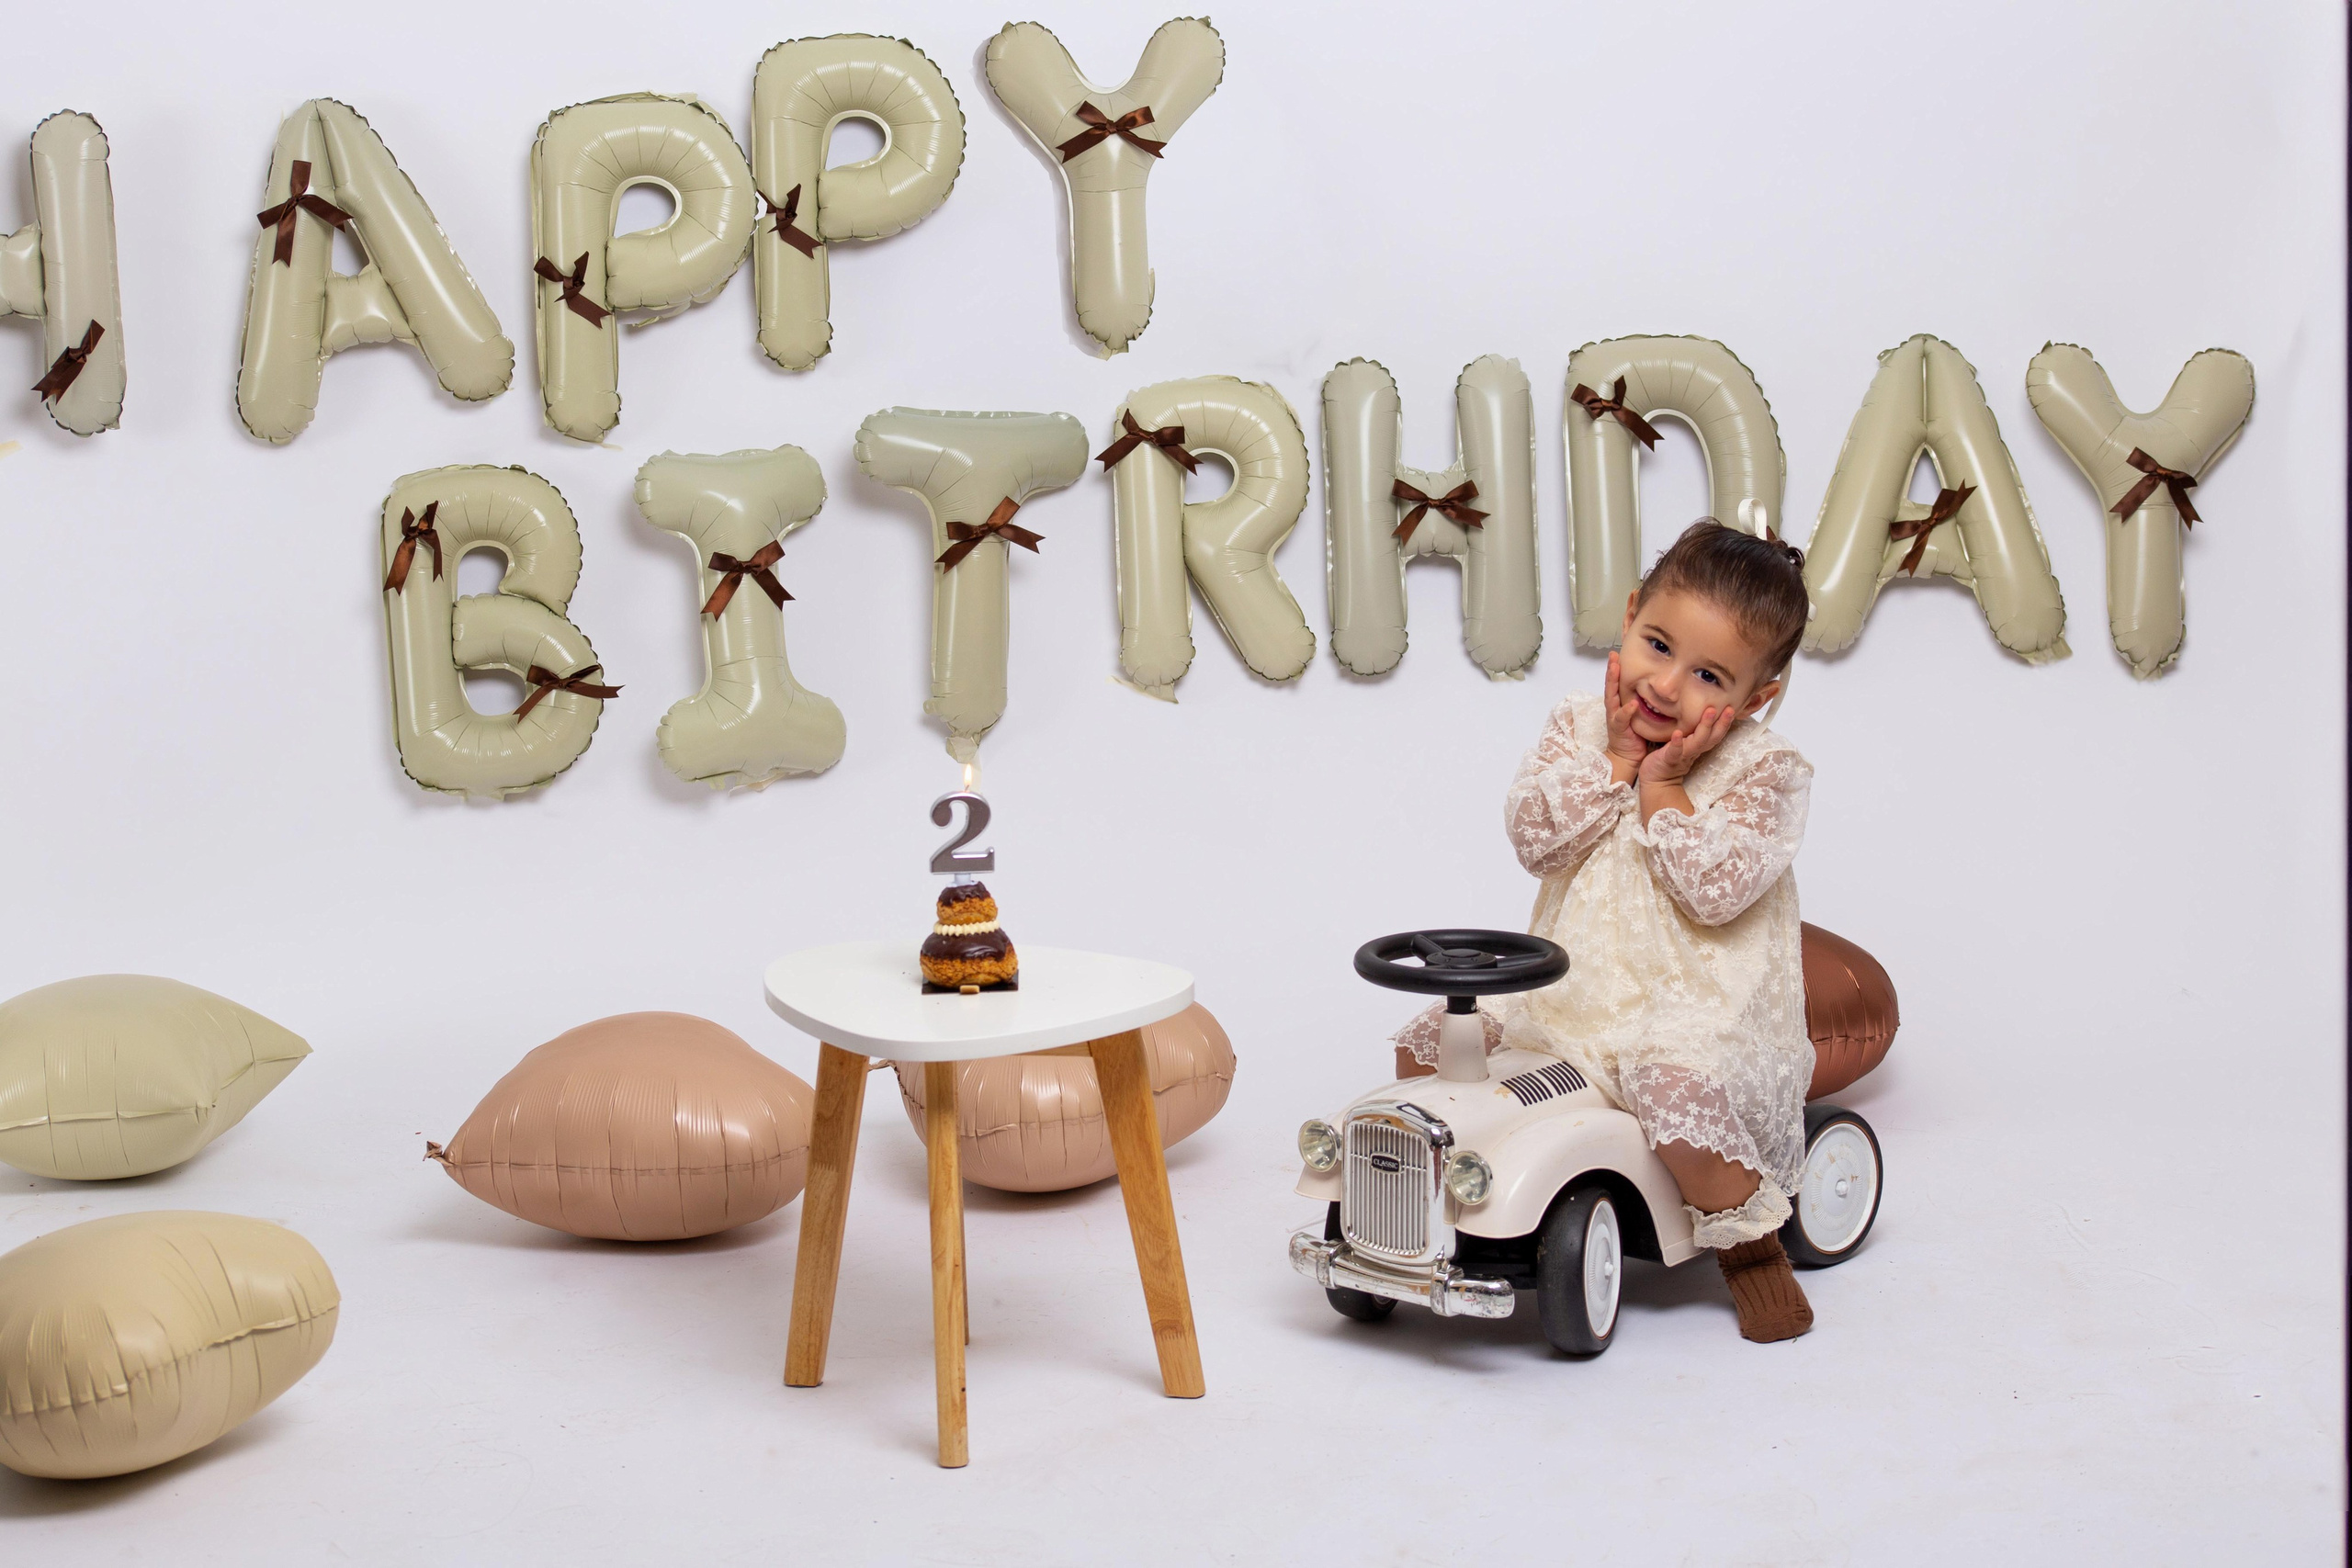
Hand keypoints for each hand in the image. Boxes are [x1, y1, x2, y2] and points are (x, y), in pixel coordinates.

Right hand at [1603, 652, 1650, 769]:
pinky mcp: (1618, 729)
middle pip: (1610, 685)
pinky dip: (1626, 711)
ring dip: (1612, 682)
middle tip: (1613, 654)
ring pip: (1611, 697)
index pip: (1617, 681)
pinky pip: (1621, 719)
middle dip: (1611, 669)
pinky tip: (1632, 704)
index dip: (1617, 667)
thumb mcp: (1638, 713)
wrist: (1627, 757)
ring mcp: (1614, 717)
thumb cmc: (1634, 735)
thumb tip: (1656, 684)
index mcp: (1619, 703)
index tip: (1620, 651)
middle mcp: (1614, 708)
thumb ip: (1643, 699)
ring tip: (1615, 668)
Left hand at [1638, 704, 1736, 785]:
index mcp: (1697, 746)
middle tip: (1730, 709)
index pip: (1715, 735)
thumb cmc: (1668, 757)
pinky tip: (1677, 733)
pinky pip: (1674, 752)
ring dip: (1705, 726)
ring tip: (1710, 711)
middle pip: (1712, 738)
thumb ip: (1691, 732)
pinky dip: (1677, 743)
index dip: (1725, 723)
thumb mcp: (1683, 743)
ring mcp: (1682, 756)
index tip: (1733, 708)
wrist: (1656, 781)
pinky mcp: (1669, 760)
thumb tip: (1698, 712)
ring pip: (1697, 742)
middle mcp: (1693, 751)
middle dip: (1722, 723)